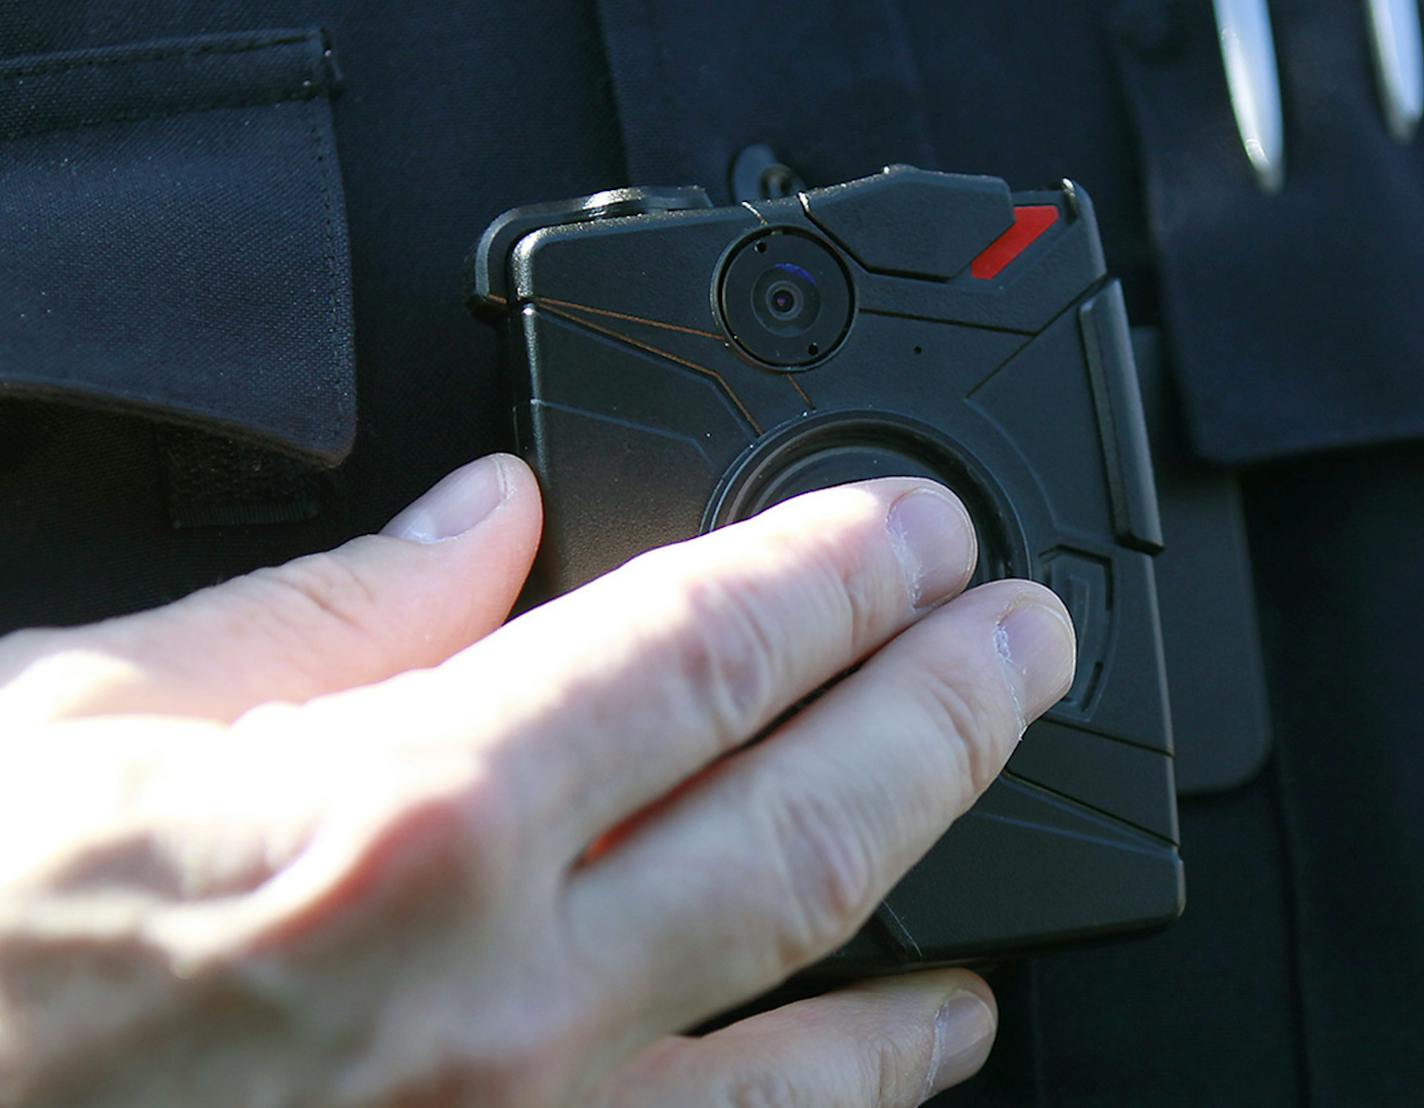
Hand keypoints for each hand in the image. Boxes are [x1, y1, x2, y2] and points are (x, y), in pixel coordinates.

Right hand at [0, 453, 1074, 1106]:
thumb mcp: (118, 706)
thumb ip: (342, 599)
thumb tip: (490, 515)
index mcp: (399, 816)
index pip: (701, 653)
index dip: (837, 572)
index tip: (914, 532)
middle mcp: (493, 994)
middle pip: (810, 823)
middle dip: (950, 710)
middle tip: (1025, 644)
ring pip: (813, 1034)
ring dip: (934, 933)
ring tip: (1006, 866)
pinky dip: (836, 1103)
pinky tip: (884, 1063)